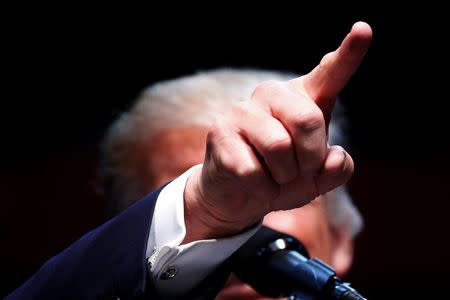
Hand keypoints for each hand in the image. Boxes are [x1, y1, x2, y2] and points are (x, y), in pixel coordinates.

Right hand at [184, 22, 371, 241]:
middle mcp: (272, 95)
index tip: (363, 29)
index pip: (329, 74)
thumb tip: (333, 158)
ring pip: (279, 145)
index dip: (349, 53)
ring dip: (284, 176)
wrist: (237, 194)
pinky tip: (253, 183)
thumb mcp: (316, 179)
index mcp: (302, 99)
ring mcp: (242, 110)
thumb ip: (336, 169)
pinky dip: (262, 190)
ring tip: (273, 177)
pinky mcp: (220, 132)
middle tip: (299, 172)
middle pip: (308, 119)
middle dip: (310, 159)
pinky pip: (254, 170)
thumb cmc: (281, 177)